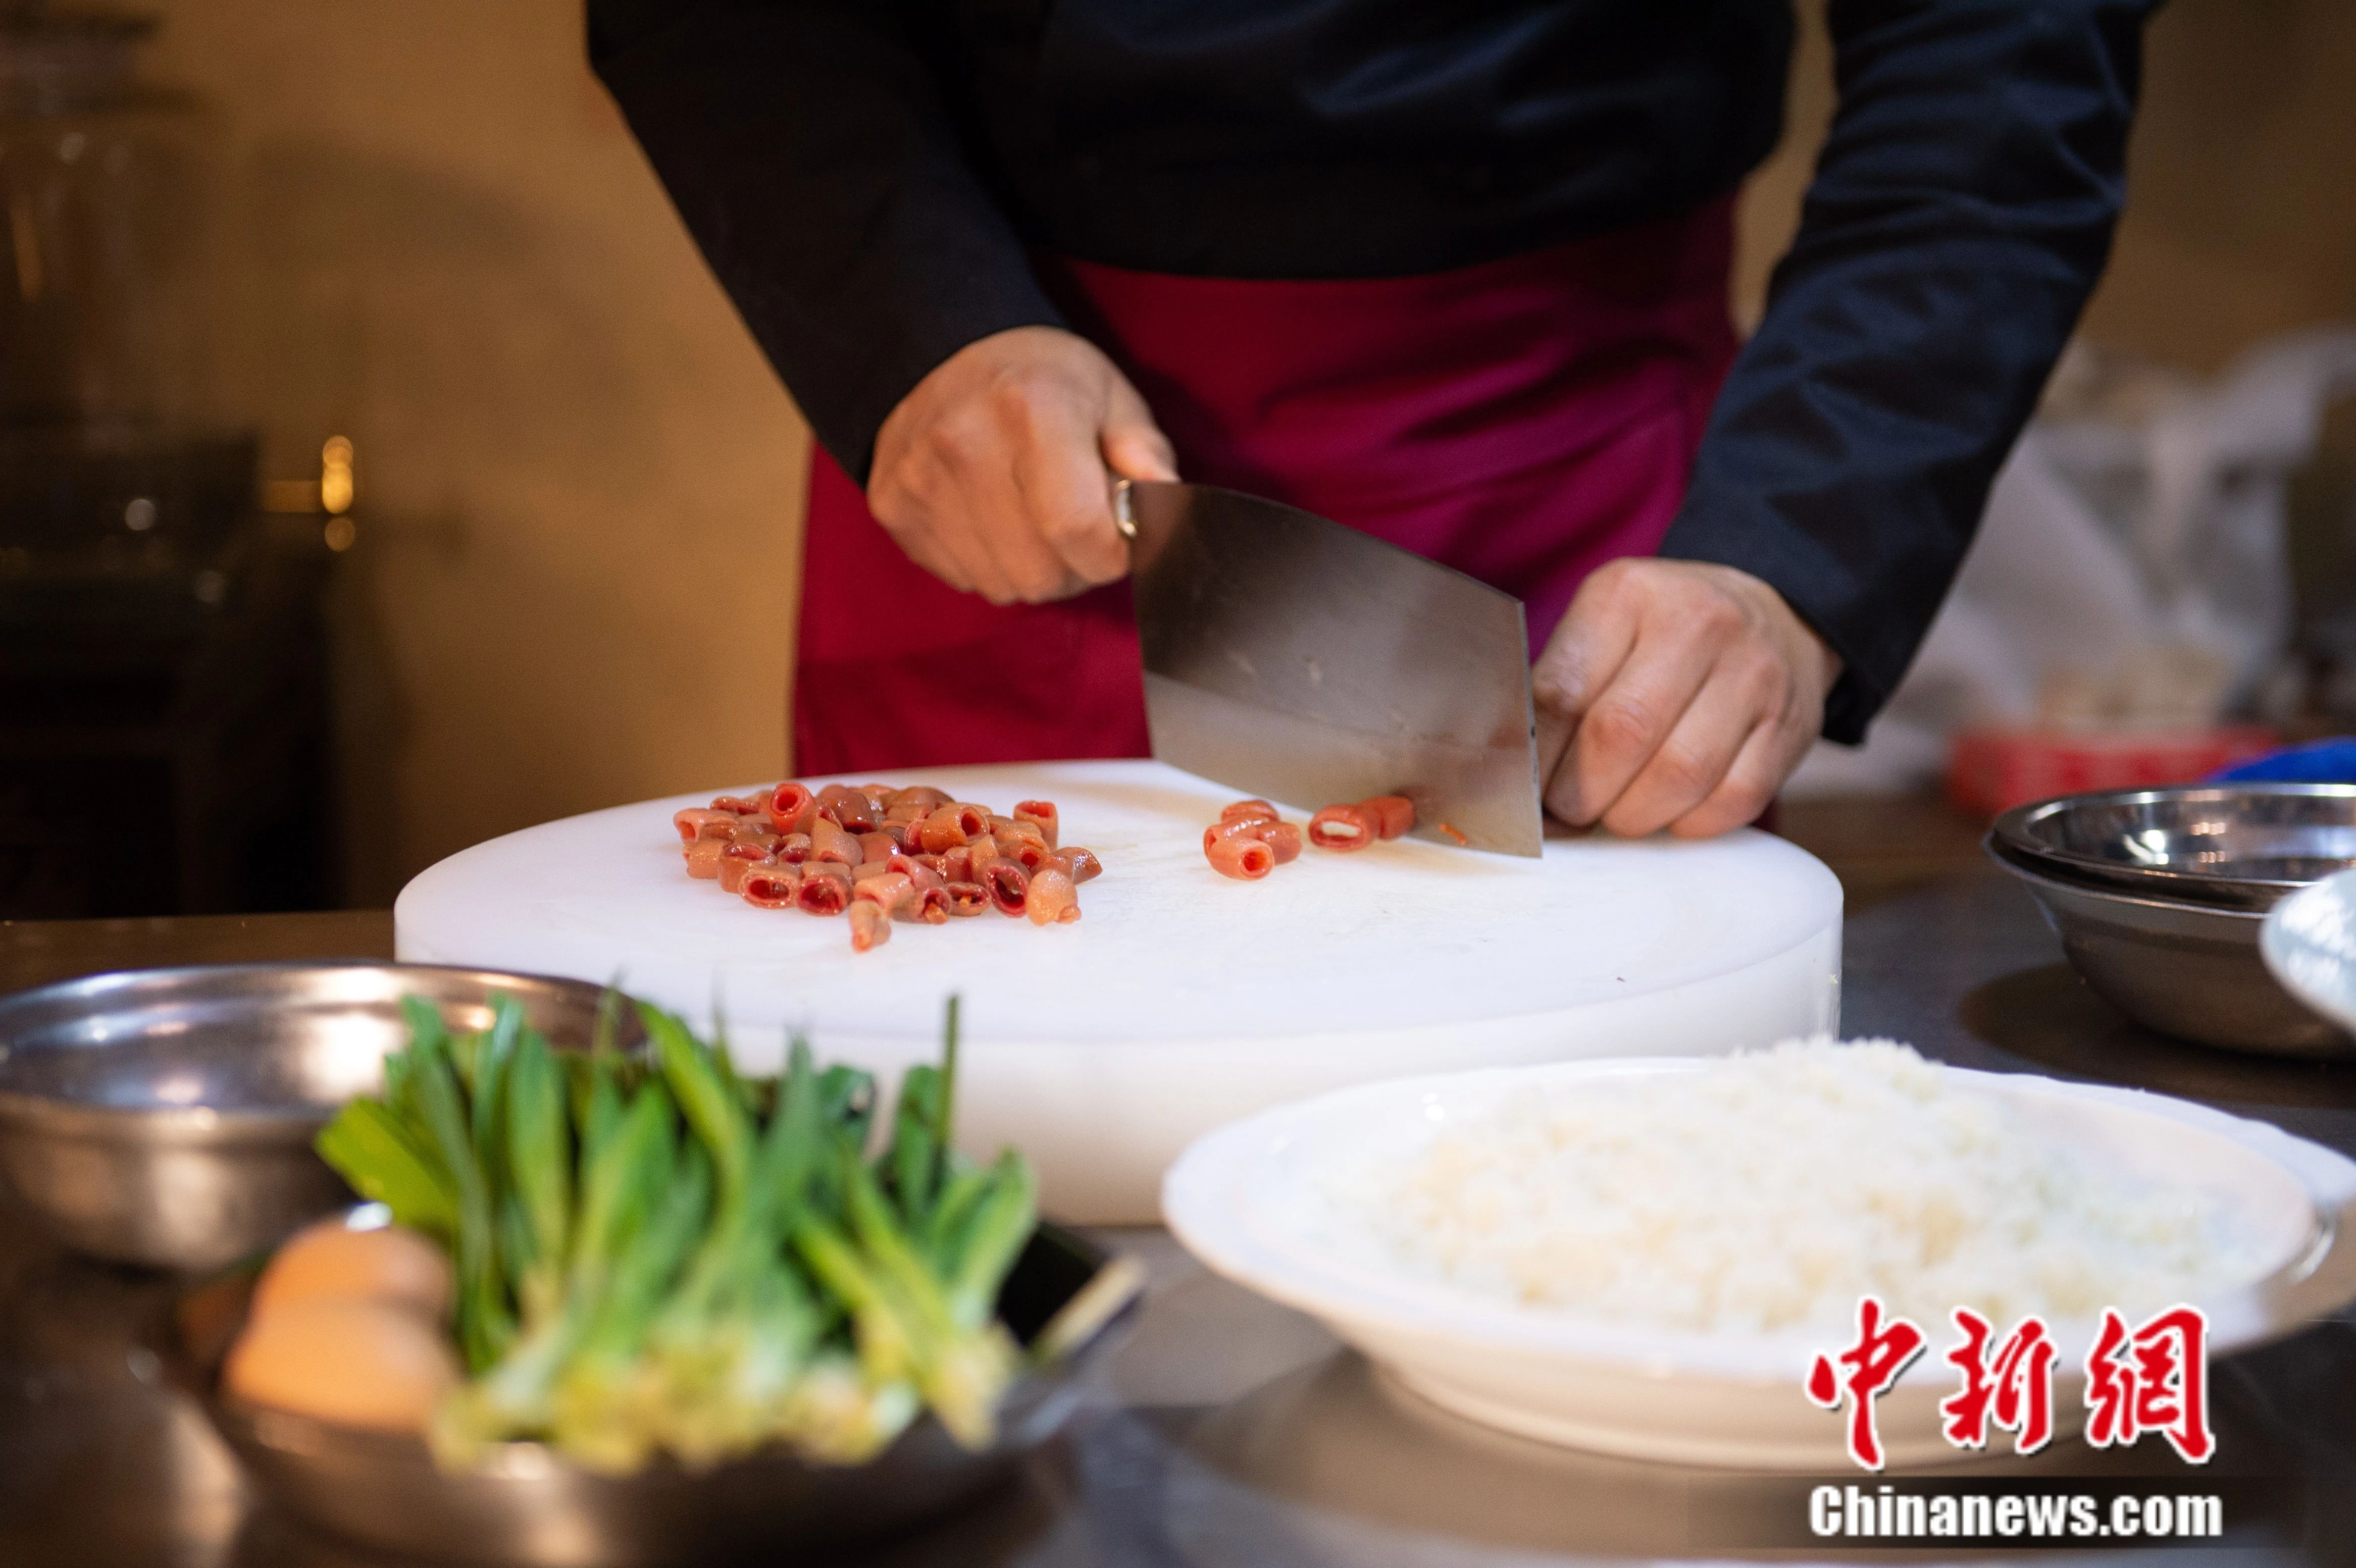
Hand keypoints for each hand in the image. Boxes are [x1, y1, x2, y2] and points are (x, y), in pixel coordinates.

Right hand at [868, 325, 1177, 603]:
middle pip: (1041, 574)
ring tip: (1033, 521)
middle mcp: (965, 445)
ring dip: (1032, 570)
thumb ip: (1144, 455)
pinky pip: (963, 580)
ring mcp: (920, 480)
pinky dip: (990, 564)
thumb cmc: (1039, 379)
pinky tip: (992, 519)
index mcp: (1031, 408)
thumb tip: (1166, 513)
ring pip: (1002, 586)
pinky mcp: (893, 508)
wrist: (939, 352)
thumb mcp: (1109, 395)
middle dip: (1075, 567)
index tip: (1118, 536)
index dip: (1111, 553)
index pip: (1078, 528)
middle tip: (1077, 528)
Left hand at [1532, 558, 1839, 838]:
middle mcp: (1699, 623)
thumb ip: (1557, 688)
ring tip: (1615, 811)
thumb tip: (1510, 772)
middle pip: (1621, 736)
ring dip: (1632, 815)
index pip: (1562, 694)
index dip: (1534, 762)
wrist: (1777, 613)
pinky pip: (1732, 800)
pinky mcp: (1790, 727)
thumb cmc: (1664, 632)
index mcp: (1629, 595)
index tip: (1524, 793)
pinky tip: (1670, 810)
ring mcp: (1754, 675)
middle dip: (1580, 796)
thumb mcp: (1603, 625)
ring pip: (1679, 776)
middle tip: (1568, 810)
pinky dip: (1689, 822)